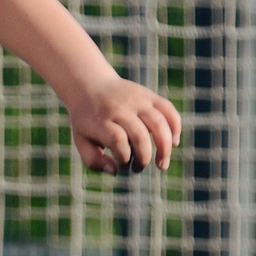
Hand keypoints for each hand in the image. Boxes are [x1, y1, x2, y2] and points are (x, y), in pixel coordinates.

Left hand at [63, 77, 180, 173]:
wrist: (90, 84)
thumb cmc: (86, 120)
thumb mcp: (80, 140)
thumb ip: (94, 160)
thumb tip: (115, 171)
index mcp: (100, 120)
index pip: (118, 140)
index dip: (124, 157)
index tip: (122, 164)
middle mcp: (120, 108)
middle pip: (139, 135)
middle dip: (143, 158)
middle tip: (138, 169)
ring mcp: (136, 99)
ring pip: (159, 123)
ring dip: (164, 147)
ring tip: (162, 165)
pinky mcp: (149, 94)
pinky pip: (168, 109)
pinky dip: (175, 127)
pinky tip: (173, 142)